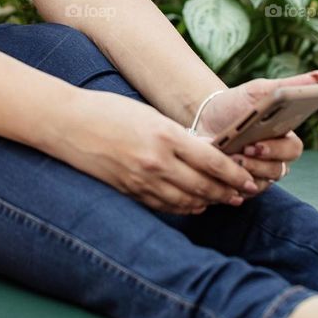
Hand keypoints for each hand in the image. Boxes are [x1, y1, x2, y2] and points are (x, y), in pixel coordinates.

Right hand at [50, 88, 262, 215]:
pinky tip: (194, 205)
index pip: (212, 162)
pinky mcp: (131, 192)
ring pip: (187, 201)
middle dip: (227, 192)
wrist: (69, 124)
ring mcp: (143, 181)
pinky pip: (165, 206)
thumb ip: (177, 135)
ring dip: (209, 202)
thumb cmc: (109, 110)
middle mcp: (157, 162)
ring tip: (224, 201)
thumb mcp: (149, 114)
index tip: (248, 180)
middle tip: (244, 194)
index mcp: (165, 136)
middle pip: (204, 186)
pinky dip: (184, 208)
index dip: (234, 174)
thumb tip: (206, 152)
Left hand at [195, 70, 317, 193]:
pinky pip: (244, 191)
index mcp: (284, 138)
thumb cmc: (237, 103)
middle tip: (243, 150)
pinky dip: (234, 184)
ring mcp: (259, 174)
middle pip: (279, 170)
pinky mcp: (242, 184)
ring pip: (262, 183)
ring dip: (247, 172)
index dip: (278, 150)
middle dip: (260, 163)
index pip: (293, 150)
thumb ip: (289, 85)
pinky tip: (224, 174)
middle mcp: (275, 160)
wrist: (205, 116)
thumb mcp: (260, 91)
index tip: (259, 143)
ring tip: (230, 158)